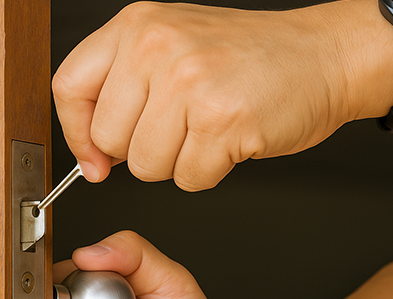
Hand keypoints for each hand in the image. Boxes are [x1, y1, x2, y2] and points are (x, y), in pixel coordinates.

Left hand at [52, 1, 391, 190]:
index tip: (95, 156)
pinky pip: (188, 178)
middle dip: (141, 150)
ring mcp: (189, 82)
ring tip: (208, 128)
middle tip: (180, 127)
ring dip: (178, 162)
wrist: (323, 56)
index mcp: (137, 26)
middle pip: (109, 138)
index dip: (78, 133)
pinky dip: (209, 171)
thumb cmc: (250, 58)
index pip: (69, 87)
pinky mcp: (221, 121)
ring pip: (146, 166)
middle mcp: (157, 47)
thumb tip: (92, 157)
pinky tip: (229, 139)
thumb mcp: (173, 46)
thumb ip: (123, 90)